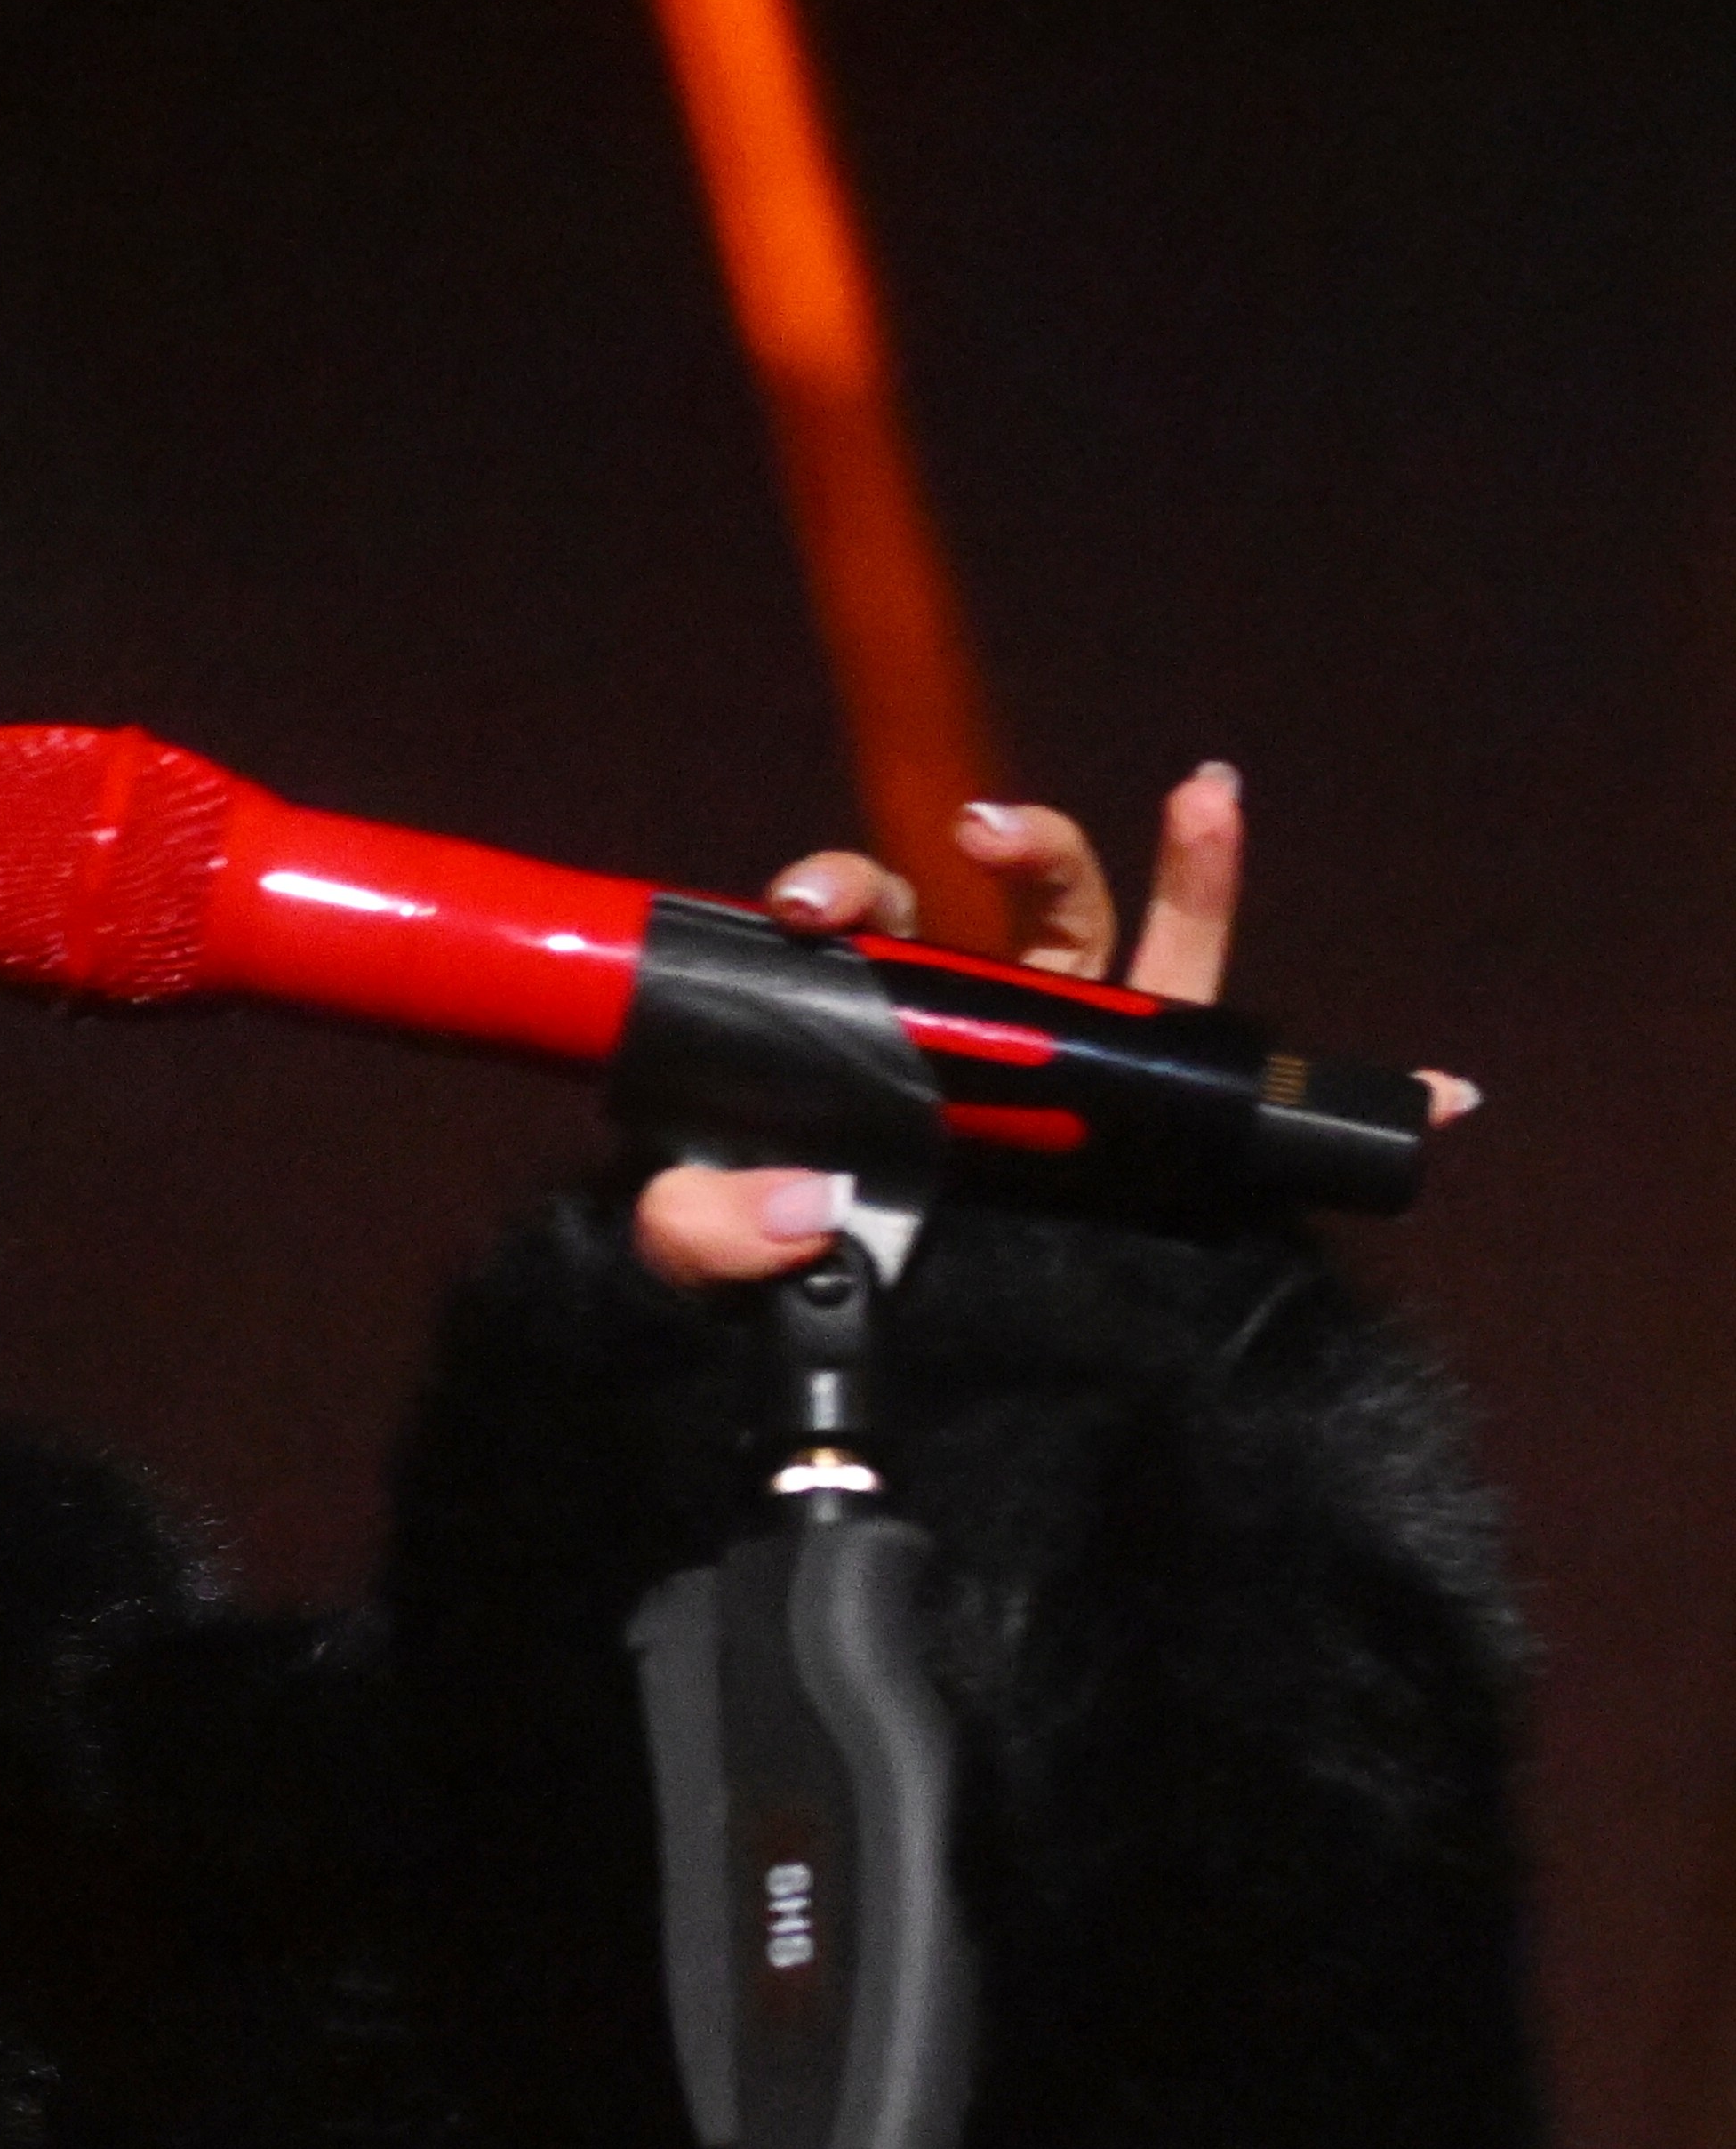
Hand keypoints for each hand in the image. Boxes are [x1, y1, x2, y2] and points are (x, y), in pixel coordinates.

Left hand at [633, 765, 1477, 1288]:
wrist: (853, 1353)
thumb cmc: (775, 1263)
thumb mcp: (704, 1250)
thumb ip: (704, 1231)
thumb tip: (797, 1214)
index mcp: (879, 1009)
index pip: (868, 911)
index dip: (840, 883)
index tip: (807, 905)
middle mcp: (989, 1012)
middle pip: (1019, 896)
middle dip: (1018, 841)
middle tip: (971, 830)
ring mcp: (1080, 1058)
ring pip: (1144, 944)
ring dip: (1197, 865)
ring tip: (1210, 795)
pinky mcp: (1147, 1125)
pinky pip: (1256, 1097)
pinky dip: (1365, 1101)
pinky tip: (1444, 1093)